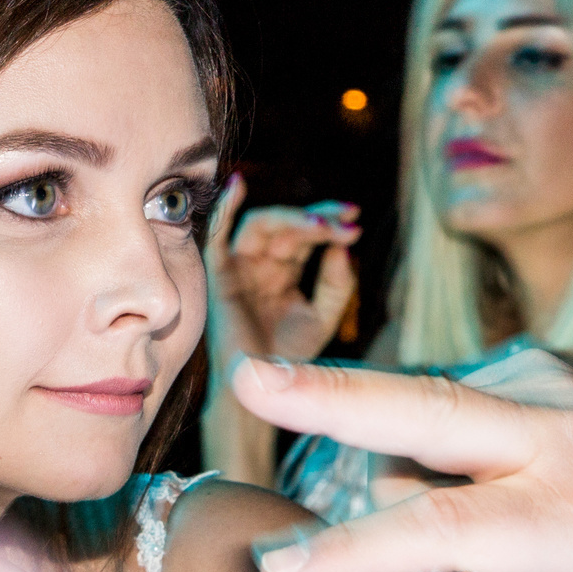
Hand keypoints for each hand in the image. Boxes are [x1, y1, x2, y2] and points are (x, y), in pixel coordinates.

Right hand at [206, 173, 361, 366]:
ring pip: (261, 226)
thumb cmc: (287, 357)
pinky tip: (238, 185)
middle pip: (287, 225)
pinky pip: (216, 236)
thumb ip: (336, 283)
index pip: (305, 235)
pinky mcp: (219, 276)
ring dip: (291, 219)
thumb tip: (341, 247)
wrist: (262, 387)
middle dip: (318, 219)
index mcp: (282, 271)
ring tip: (321, 226)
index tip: (356, 222)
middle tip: (347, 221)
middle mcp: (259, 264)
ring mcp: (238, 267)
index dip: (329, 223)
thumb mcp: (323, 317)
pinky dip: (223, 208)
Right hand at [231, 354, 572, 571]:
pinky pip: (439, 410)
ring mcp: (551, 384)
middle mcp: (566, 435)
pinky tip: (481, 482)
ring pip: (417, 424)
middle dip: (328, 397)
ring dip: (404, 474)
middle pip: (424, 410)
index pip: (441, 532)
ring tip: (474, 525)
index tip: (281, 569)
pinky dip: (433, 454)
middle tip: (247, 381)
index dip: (351, 553)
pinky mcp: (534, 363)